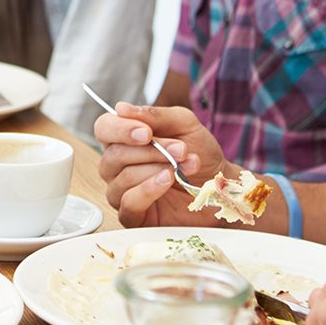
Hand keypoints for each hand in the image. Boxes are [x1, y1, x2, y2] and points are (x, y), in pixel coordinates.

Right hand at [95, 100, 228, 227]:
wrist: (221, 184)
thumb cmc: (200, 152)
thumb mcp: (184, 124)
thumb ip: (155, 115)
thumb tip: (121, 109)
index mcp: (124, 139)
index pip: (104, 129)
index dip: (120, 129)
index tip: (147, 132)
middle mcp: (118, 166)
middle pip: (114, 155)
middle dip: (150, 151)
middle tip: (180, 149)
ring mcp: (123, 191)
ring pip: (122, 178)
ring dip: (155, 168)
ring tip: (182, 166)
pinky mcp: (134, 216)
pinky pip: (128, 203)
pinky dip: (148, 190)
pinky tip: (167, 180)